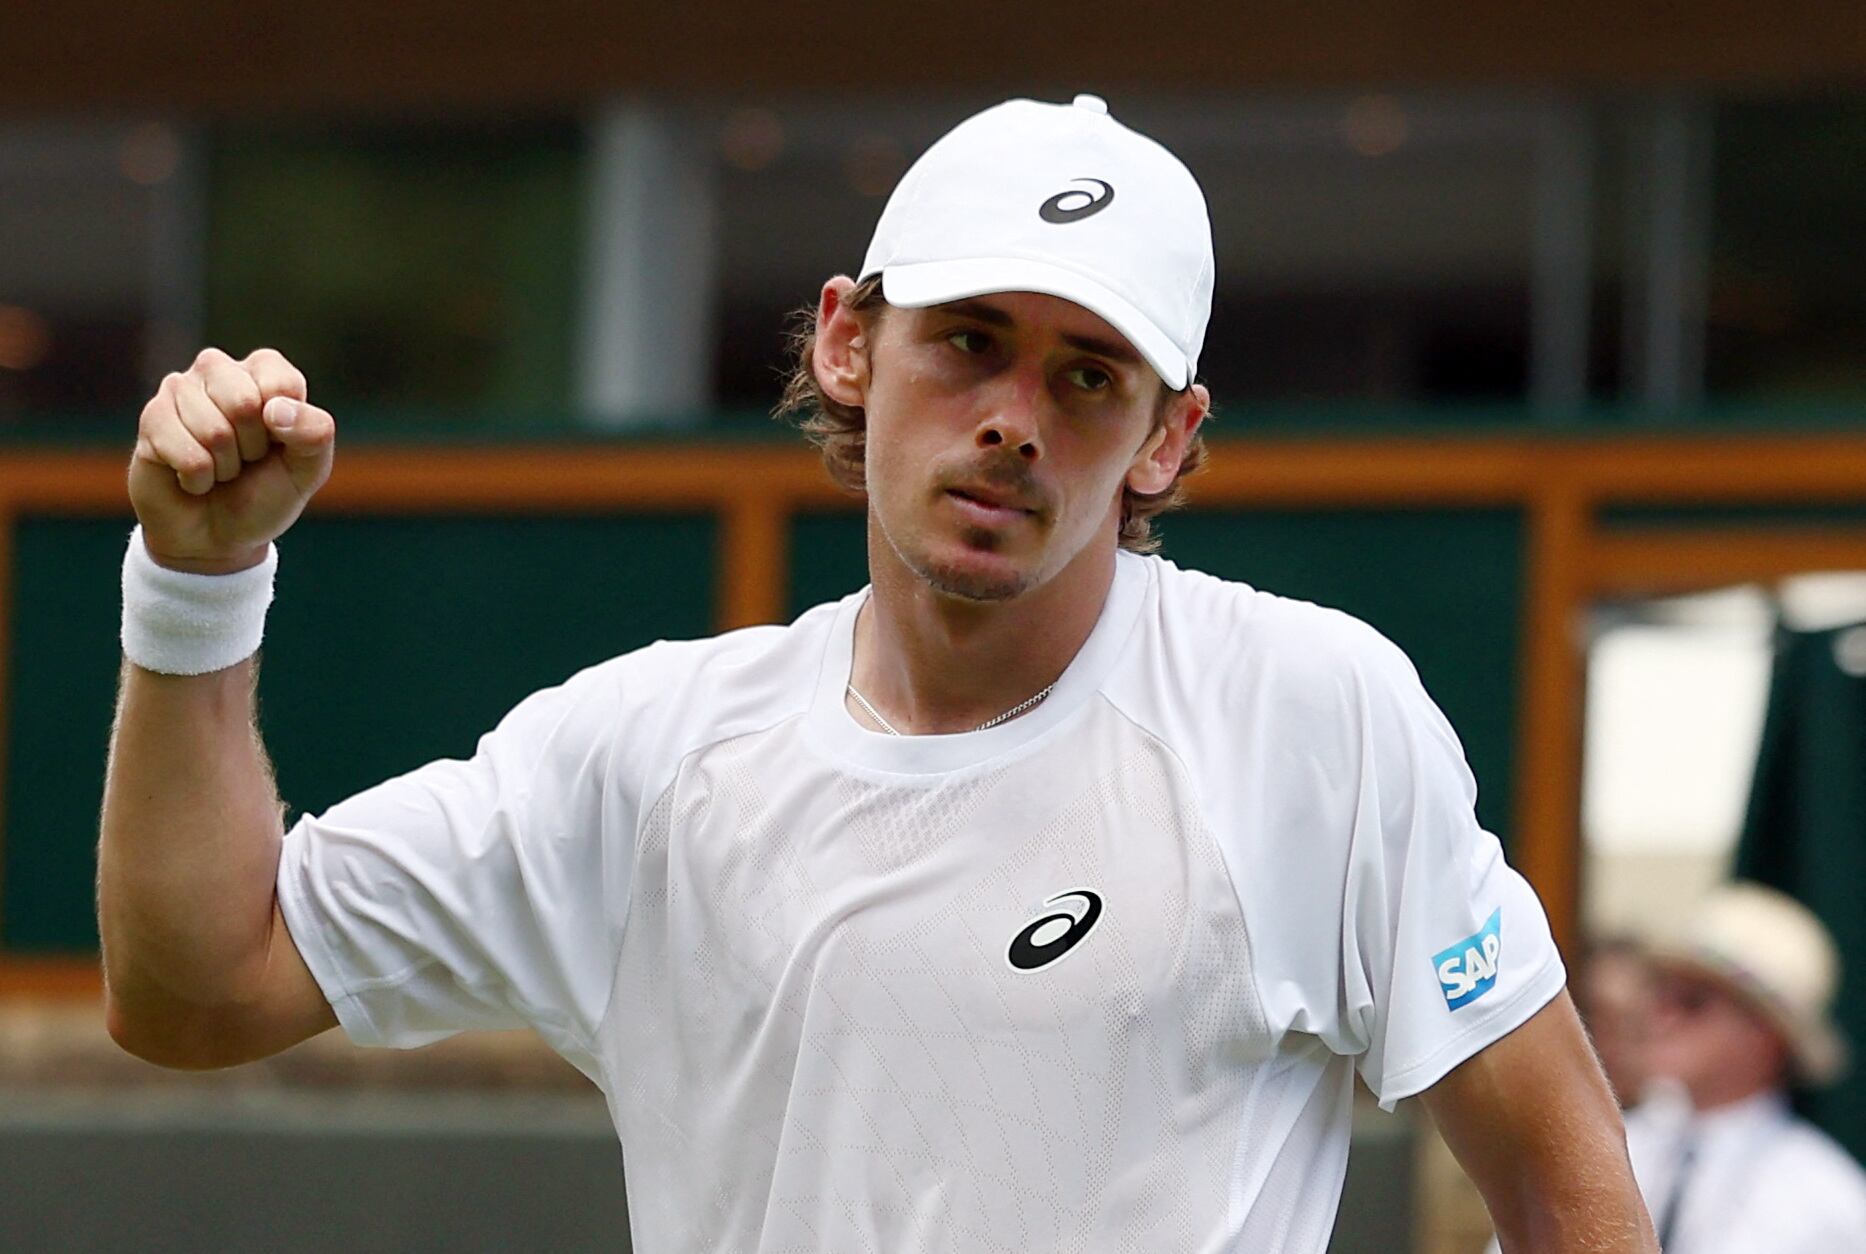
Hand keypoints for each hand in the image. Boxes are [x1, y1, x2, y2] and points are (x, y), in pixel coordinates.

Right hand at [128, 348, 335, 573]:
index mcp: (264, 370)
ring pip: (214, 431)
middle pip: (244, 403)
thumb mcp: (308, 468)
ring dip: (224, 467)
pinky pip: (187, 454)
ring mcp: (178, 390)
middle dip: (252, 448)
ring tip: (219, 469)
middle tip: (245, 459)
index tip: (277, 444)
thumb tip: (275, 409)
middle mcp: (218, 369)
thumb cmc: (265, 493)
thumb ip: (315, 433)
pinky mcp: (151, 418)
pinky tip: (193, 477)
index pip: (282, 384)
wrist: (217, 536)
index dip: (285, 429)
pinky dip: (198, 479)